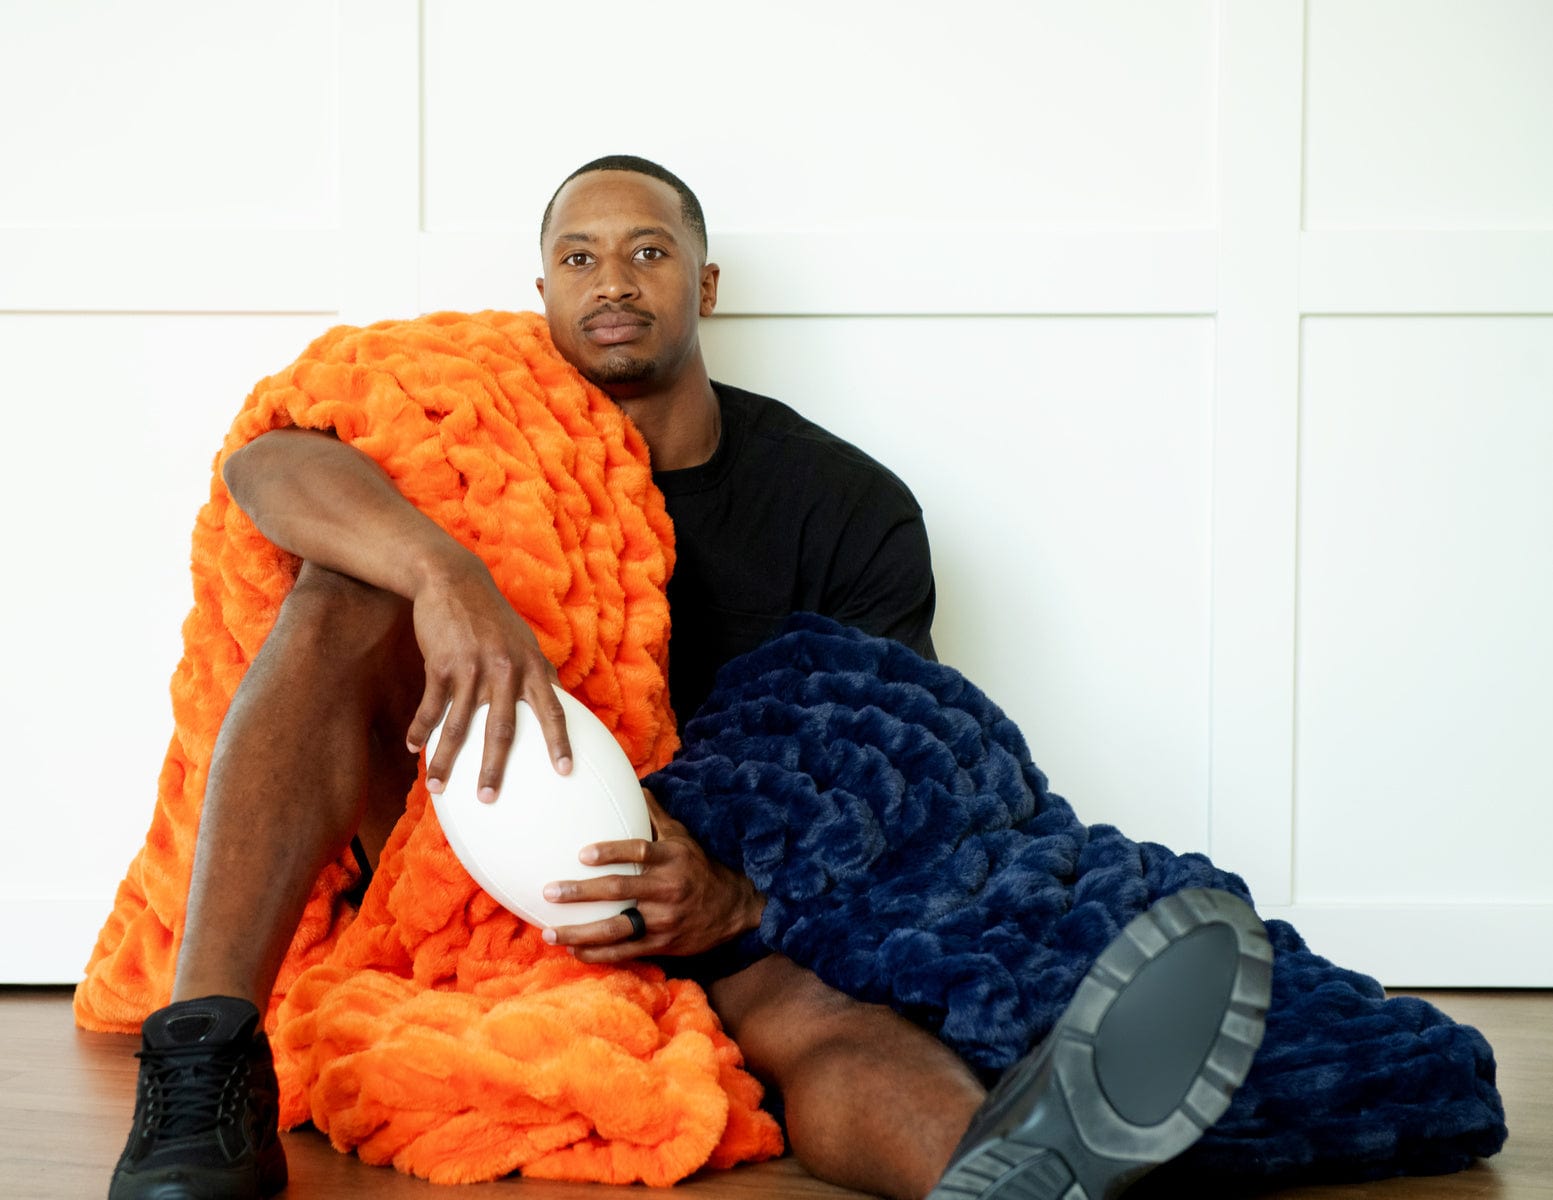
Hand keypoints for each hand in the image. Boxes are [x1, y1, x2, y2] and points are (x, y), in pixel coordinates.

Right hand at [403, 550, 571, 800]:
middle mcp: (505, 670)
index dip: (560, 742)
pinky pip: (431, 706)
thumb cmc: (492, 617)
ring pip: (459, 724)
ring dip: (446, 759)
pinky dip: (421, 729)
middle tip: (488, 798)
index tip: (566, 772)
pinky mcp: (441, 664)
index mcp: (530, 666)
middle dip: (494, 768)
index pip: (552, 710)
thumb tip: (558, 698)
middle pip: (502, 729)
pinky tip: (414, 749)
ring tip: (438, 786)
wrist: (454, 581)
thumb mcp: (524, 640)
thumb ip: (539, 670)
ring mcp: (472, 667)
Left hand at [542, 790, 764, 962]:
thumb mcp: (683, 838)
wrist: (732, 909)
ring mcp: (663, 920)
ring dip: (580, 932)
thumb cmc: (699, 868)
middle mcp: (667, 889)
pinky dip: (597, 954)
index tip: (582, 854)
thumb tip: (637, 786)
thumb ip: (656, 816)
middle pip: (619, 890)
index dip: (611, 852)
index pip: (639, 852)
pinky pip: (625, 951)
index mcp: (672, 859)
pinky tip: (573, 950)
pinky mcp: (661, 944)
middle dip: (581, 893)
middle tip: (550, 891)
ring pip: (616, 928)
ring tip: (549, 932)